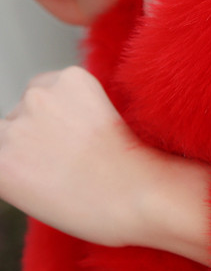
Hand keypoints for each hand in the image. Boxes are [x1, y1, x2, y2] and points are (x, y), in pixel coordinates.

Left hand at [0, 66, 210, 263]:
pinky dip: (15, 184)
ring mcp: (16, 128)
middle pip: (20, 116)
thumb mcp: (114, 116)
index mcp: (69, 77)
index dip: (55, 121)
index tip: (74, 140)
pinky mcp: (1, 164)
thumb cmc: (137, 165)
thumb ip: (77, 112)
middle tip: (68, 162)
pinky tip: (46, 191)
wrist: (138, 193)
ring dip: (24, 158)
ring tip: (61, 179)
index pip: (42, 95)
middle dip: (36, 137)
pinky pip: (0, 171)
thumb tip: (54, 135)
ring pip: (5, 142)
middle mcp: (37, 95)